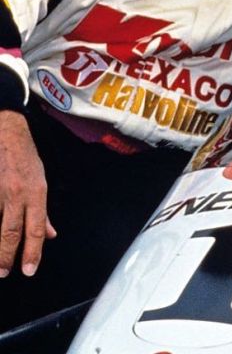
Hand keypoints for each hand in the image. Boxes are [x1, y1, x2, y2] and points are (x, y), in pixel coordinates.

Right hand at [0, 111, 55, 276]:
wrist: (6, 133)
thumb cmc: (25, 158)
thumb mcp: (41, 181)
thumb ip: (44, 211)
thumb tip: (51, 235)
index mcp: (35, 192)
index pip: (35, 227)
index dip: (33, 251)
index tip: (29, 270)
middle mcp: (16, 193)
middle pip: (11, 231)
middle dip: (8, 256)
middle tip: (5, 273)